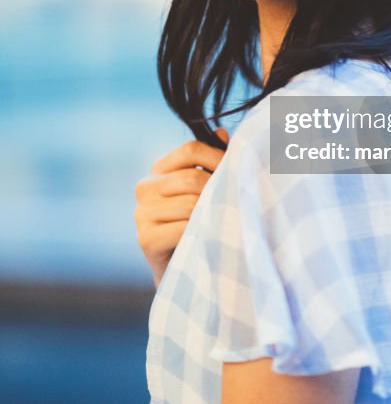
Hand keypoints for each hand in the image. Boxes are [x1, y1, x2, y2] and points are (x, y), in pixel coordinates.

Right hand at [134, 128, 228, 287]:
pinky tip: (208, 237)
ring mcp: (141, 214)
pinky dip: (201, 232)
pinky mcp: (145, 239)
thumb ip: (214, 161)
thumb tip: (224, 132)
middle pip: (192, 178)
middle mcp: (144, 188)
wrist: (186, 271)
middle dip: (218, 189)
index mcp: (159, 170)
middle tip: (235, 202)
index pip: (190, 149)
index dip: (217, 157)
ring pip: (191, 204)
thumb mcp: (208, 189)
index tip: (236, 169)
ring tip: (223, 221)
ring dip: (212, 213)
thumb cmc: (201, 222)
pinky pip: (183, 227)